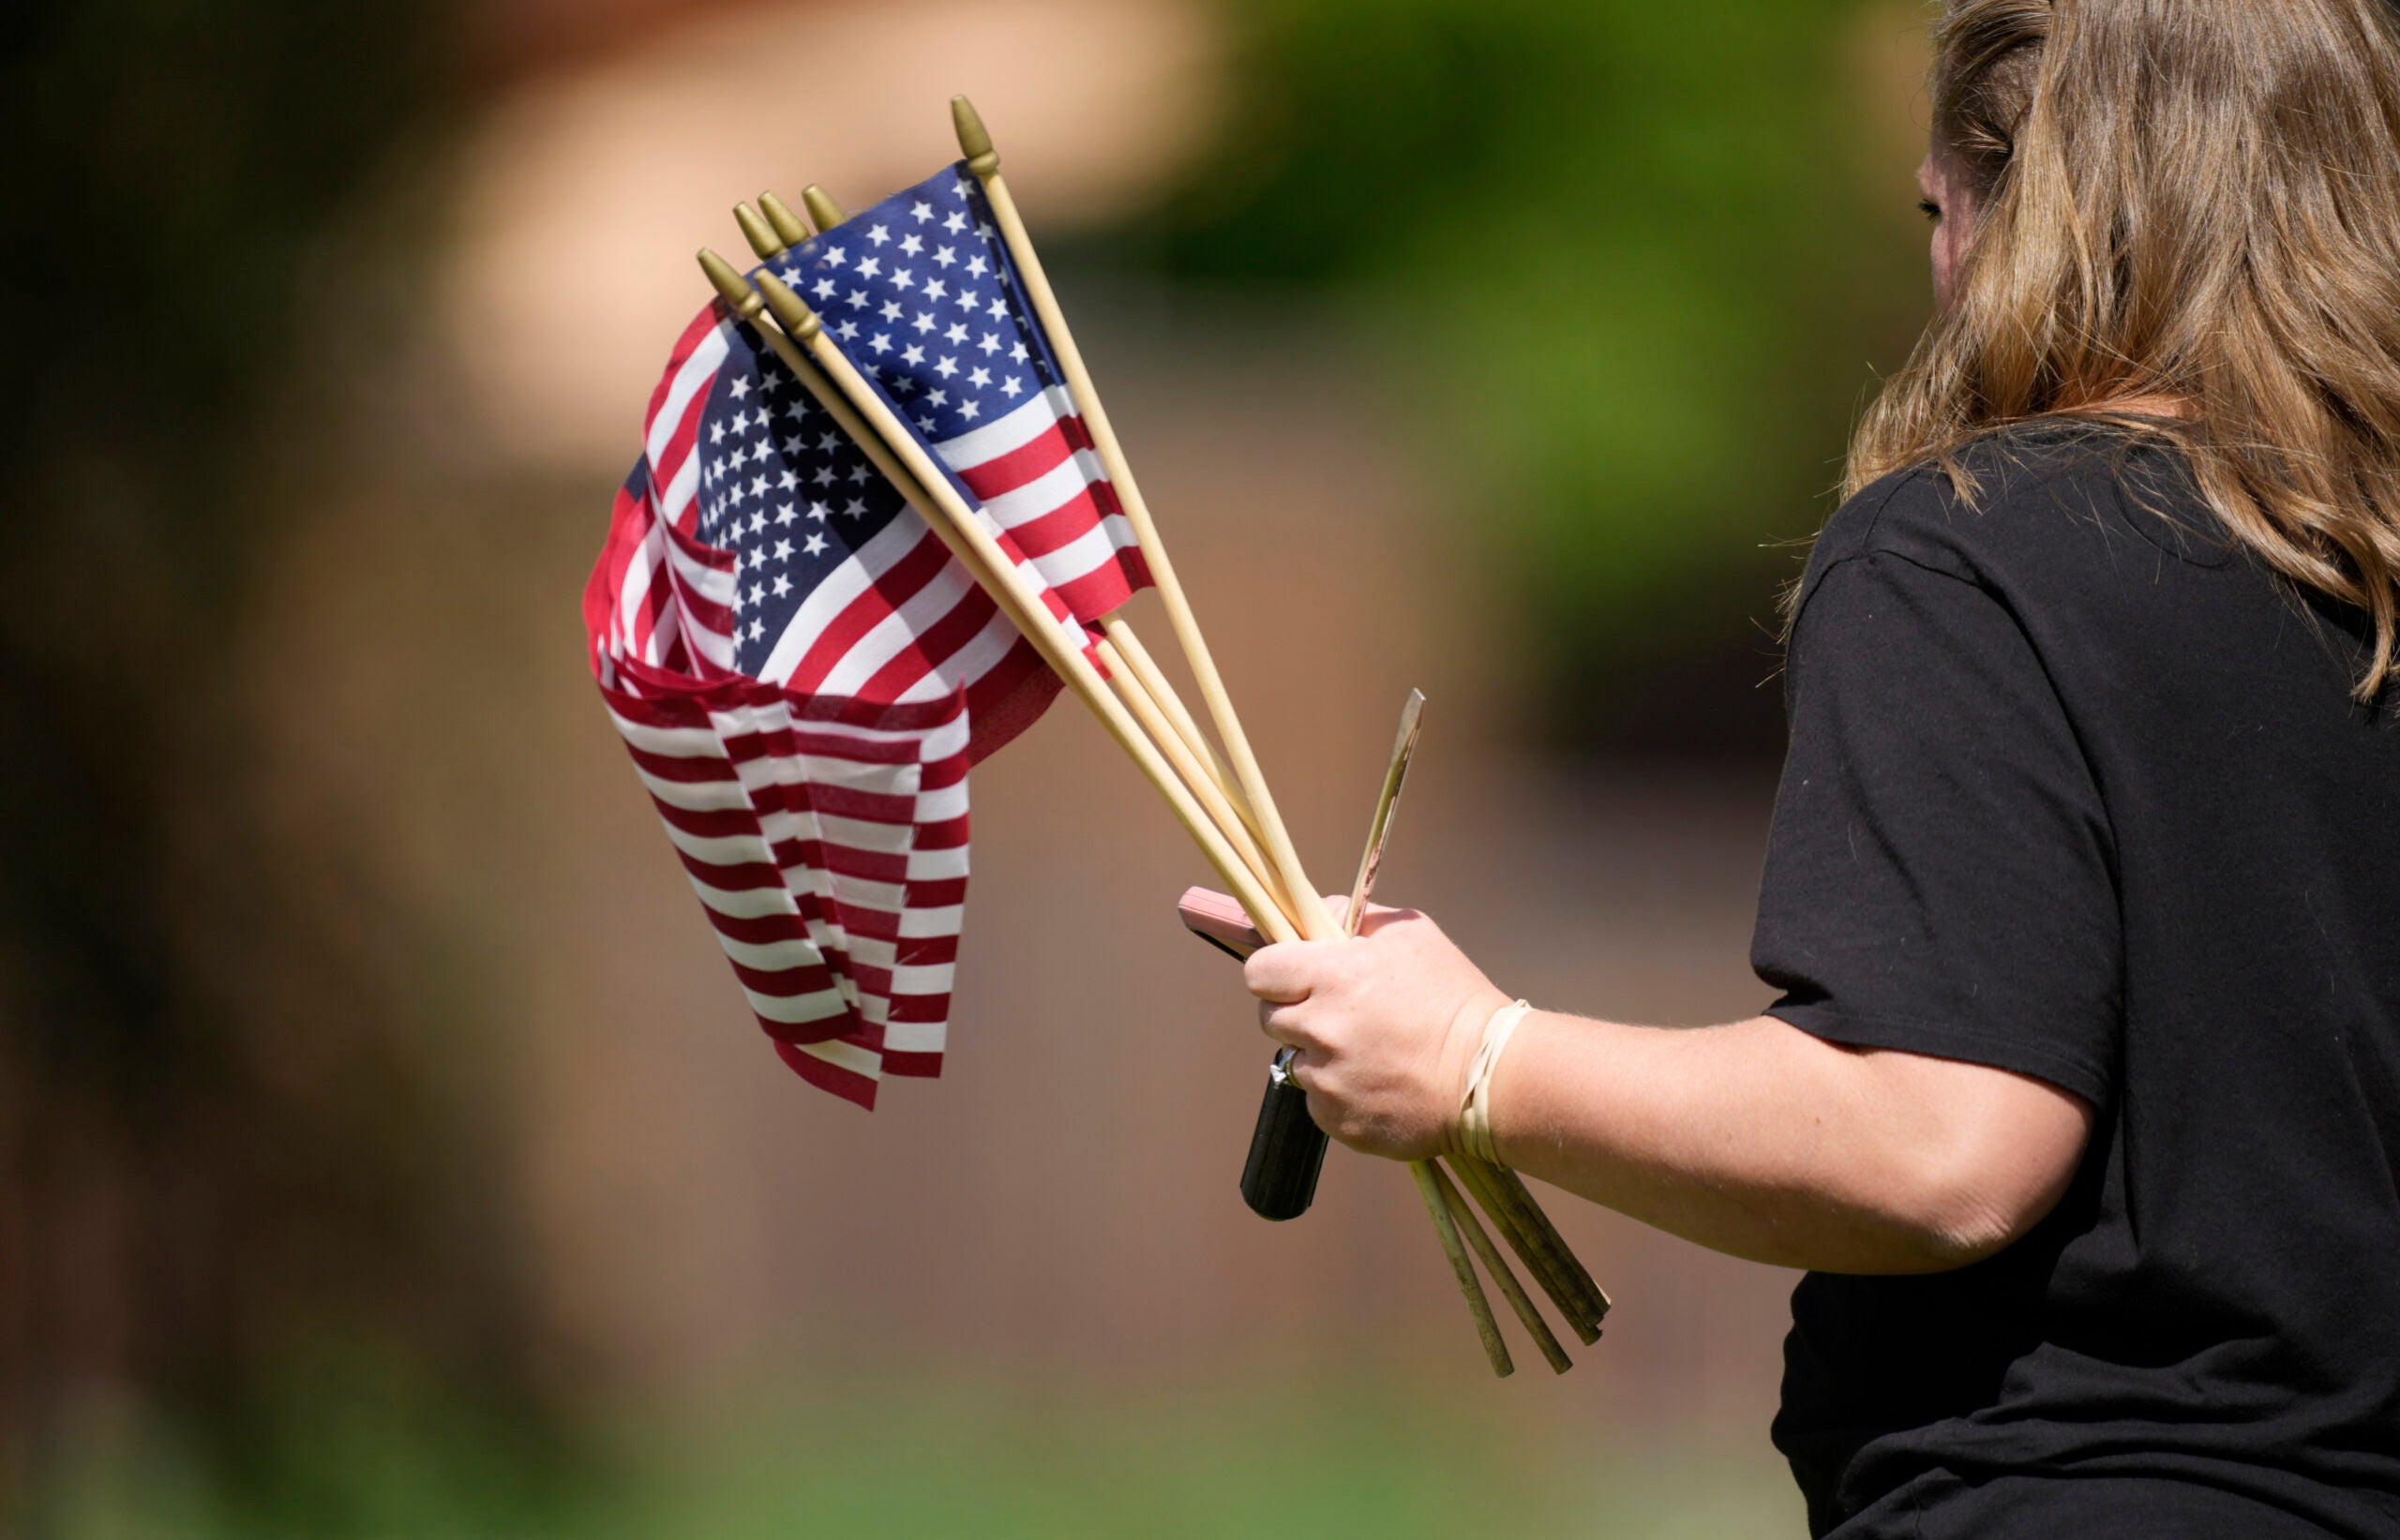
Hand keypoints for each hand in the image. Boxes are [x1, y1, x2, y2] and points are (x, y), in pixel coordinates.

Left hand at [1242, 898, 1510, 1161]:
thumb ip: (1352, 916)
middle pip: (1268, 1018)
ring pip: (1294, 1061)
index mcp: (1331, 976)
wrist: (1488, 1077)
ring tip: (1368, 1049)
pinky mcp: (1336, 1120)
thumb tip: (1314, 917)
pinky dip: (1338, 1092)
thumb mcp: (1410, 933)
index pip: (1258, 972)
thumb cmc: (1453, 996)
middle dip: (1295, 1011)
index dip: (1274, 971)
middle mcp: (1320, 1029)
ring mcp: (1326, 1080)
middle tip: (1336, 1012)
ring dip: (1319, 1054)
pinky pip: (1317, 1101)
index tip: (1295, 975)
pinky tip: (1377, 1081)